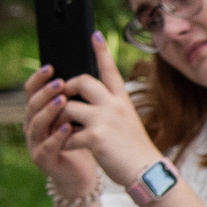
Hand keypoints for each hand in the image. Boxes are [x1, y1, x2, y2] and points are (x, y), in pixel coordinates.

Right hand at [22, 64, 98, 197]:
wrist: (83, 175)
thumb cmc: (81, 141)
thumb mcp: (80, 116)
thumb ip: (77, 99)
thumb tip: (86, 70)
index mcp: (39, 113)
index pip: (32, 91)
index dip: (38, 79)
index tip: (51, 66)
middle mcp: (32, 126)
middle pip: (32, 105)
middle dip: (45, 93)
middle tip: (60, 83)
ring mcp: (35, 143)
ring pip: (36, 124)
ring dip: (49, 112)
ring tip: (63, 102)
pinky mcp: (42, 159)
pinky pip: (46, 146)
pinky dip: (56, 137)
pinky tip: (66, 128)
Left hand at [52, 35, 157, 186]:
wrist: (147, 172)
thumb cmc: (134, 149)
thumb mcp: (127, 122)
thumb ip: (109, 109)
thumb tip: (84, 101)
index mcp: (122, 100)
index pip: (110, 70)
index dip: (101, 51)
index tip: (94, 34)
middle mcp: (114, 105)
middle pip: (82, 81)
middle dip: (66, 87)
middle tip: (62, 98)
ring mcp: (105, 120)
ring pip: (67, 107)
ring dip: (58, 118)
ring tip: (59, 127)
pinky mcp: (96, 137)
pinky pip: (67, 134)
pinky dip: (63, 141)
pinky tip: (66, 147)